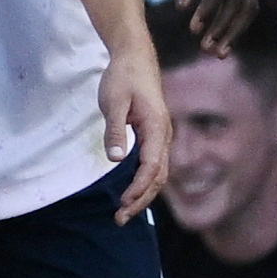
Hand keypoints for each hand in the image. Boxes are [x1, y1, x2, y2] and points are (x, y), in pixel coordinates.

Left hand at [101, 47, 172, 219]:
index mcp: (157, 128)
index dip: (139, 188)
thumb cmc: (123, 78)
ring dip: (143, 194)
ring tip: (124, 212)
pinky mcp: (152, 135)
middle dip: (141, 200)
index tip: (123, 202)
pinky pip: (153, 164)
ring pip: (158, 173)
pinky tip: (130, 193)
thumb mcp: (113, 102)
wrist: (134, 58)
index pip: (152, 167)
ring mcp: (160, 136)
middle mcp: (163, 135)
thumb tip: (116, 159)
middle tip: (120, 218)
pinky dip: (143, 182)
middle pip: (158, 177)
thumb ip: (114, 130)